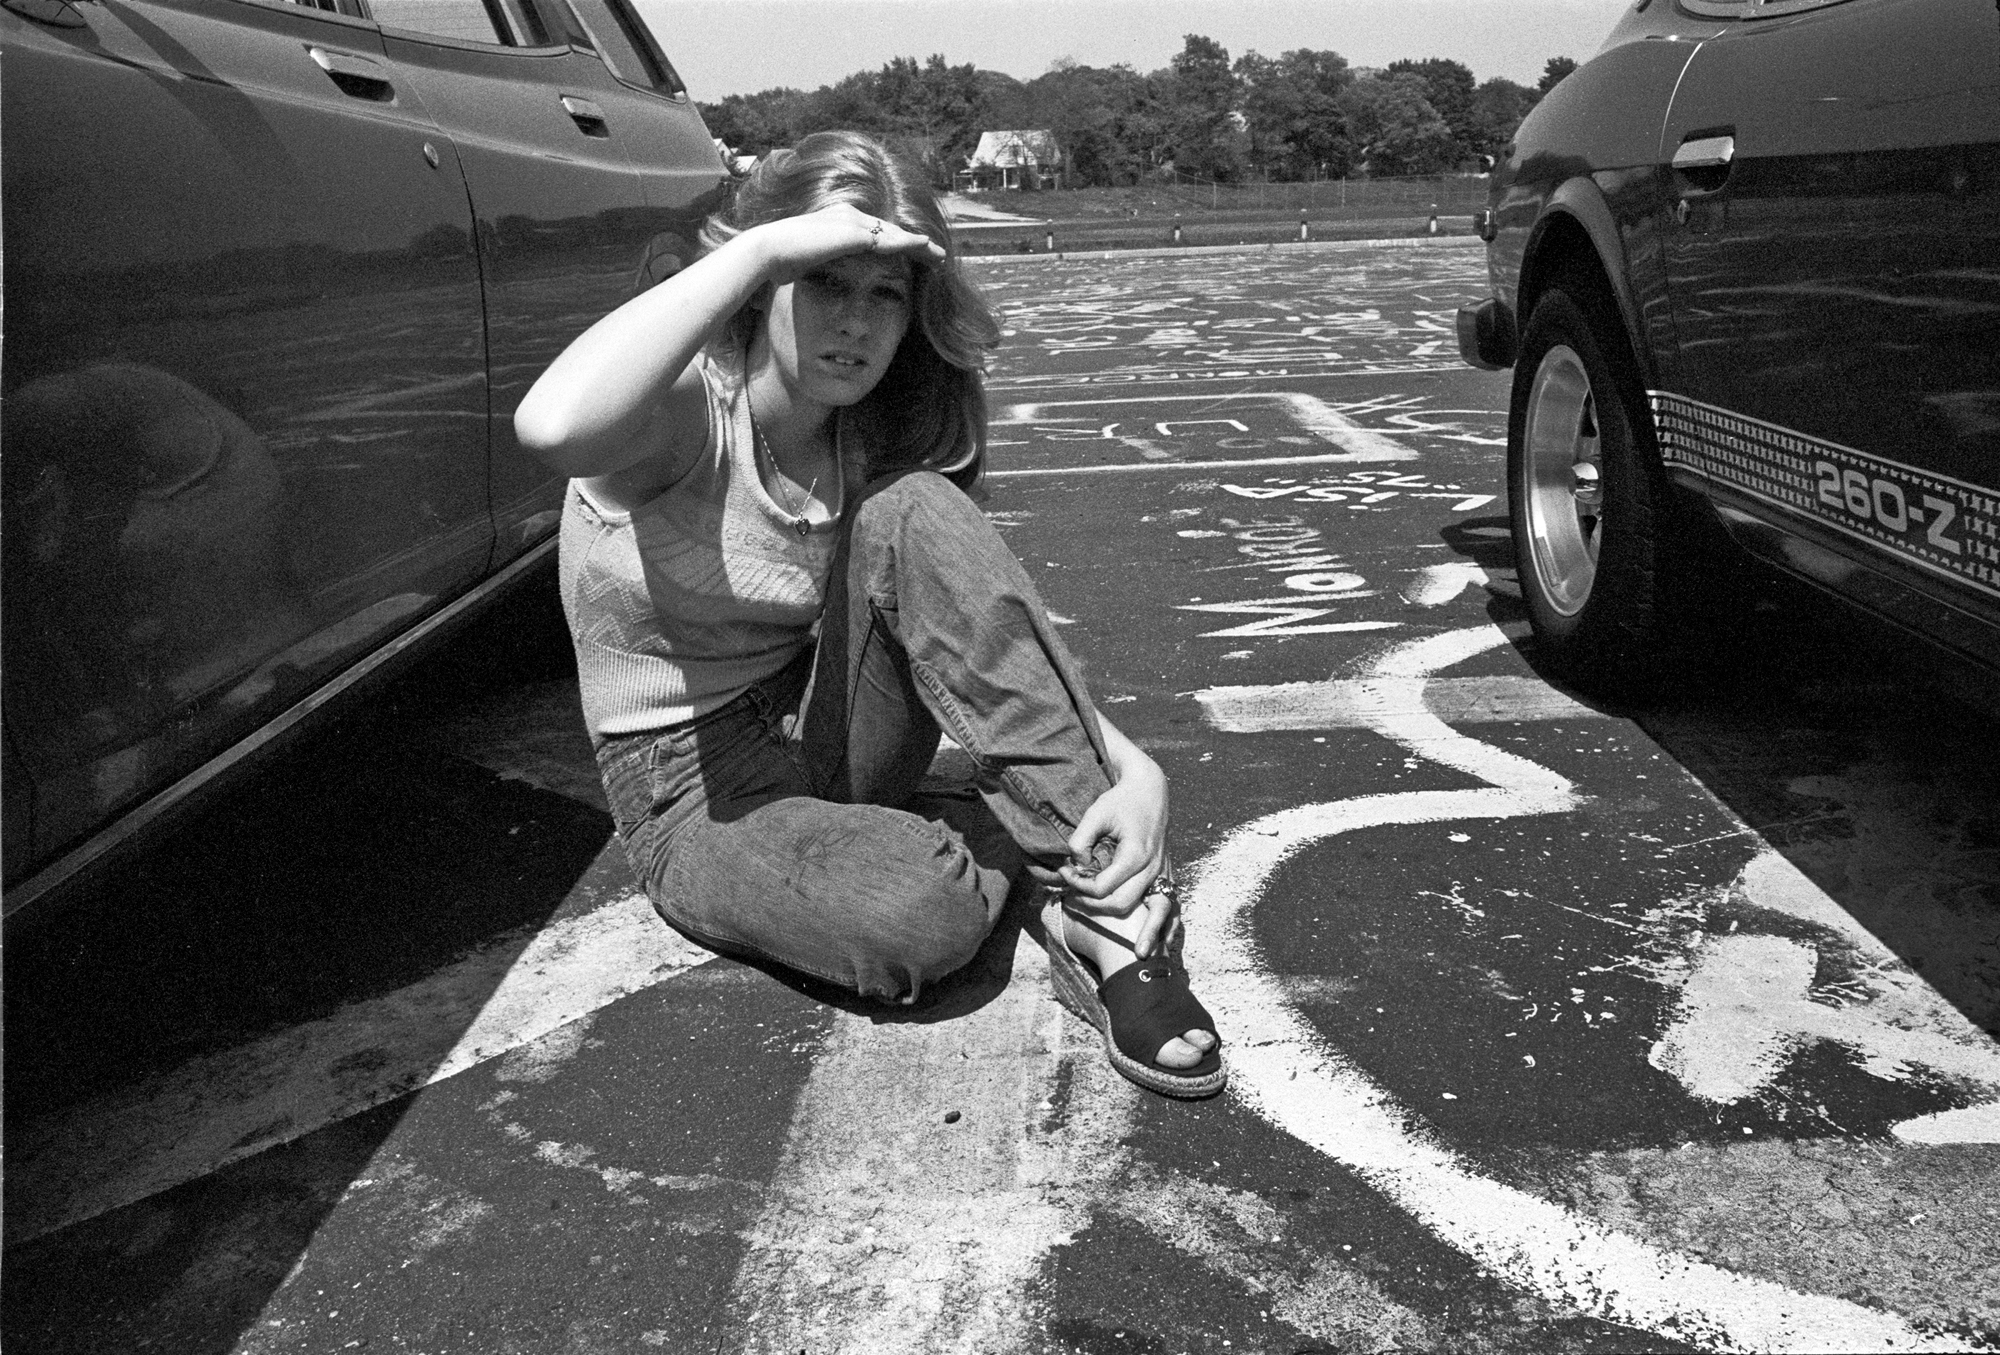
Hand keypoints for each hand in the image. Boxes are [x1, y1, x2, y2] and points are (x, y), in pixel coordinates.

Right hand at [749, 204, 944, 283]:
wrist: (768, 251)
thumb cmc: (779, 260)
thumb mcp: (806, 261)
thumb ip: (821, 262)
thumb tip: (817, 273)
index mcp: (839, 218)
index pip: (875, 231)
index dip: (895, 242)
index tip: (911, 253)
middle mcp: (849, 214)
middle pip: (891, 229)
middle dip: (914, 242)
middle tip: (936, 253)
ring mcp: (853, 221)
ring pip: (896, 234)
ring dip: (921, 246)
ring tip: (940, 257)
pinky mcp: (856, 233)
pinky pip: (891, 240)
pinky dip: (912, 244)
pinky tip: (928, 248)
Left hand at [1058, 755, 1174, 955]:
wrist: (1150, 790)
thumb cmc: (1121, 800)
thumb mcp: (1096, 813)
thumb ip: (1081, 840)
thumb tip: (1075, 865)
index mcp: (1135, 854)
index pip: (1102, 887)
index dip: (1078, 885)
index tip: (1064, 875)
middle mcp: (1152, 867)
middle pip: (1122, 903)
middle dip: (1095, 908)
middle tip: (1073, 901)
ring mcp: (1163, 872)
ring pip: (1157, 911)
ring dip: (1147, 932)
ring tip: (1139, 955)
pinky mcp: (1166, 875)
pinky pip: (1173, 905)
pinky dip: (1169, 925)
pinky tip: (1165, 943)